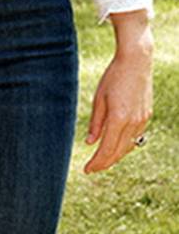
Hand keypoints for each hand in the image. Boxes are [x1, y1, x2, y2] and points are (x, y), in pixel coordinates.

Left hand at [84, 18, 153, 173]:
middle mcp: (133, 122)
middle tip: (92, 169)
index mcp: (119, 118)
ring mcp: (142, 120)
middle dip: (105, 163)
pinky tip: (115, 147)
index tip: (86, 170)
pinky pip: (135, 137)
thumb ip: (96, 123)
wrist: (136, 63)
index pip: (107, 149)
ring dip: (115, 156)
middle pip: (118, 151)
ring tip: (101, 161)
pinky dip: (124, 145)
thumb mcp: (99, 99)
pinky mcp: (146, 116)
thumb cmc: (113, 78)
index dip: (96, 162)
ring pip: (128, 146)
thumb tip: (90, 143)